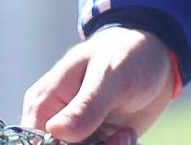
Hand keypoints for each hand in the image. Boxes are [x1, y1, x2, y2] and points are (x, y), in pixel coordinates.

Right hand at [21, 25, 177, 143]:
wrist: (155, 56)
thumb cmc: (126, 55)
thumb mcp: (108, 76)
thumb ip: (85, 106)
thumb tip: (56, 131)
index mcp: (44, 102)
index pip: (34, 142)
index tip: (87, 141)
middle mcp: (56, 122)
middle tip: (117, 139)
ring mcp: (77, 134)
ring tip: (125, 134)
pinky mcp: (98, 141)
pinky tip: (127, 134)